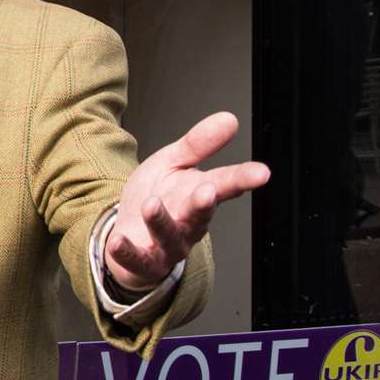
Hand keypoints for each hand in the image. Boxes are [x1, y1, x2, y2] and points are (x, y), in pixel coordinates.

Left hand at [104, 112, 268, 290]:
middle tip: (208, 191)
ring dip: (161, 221)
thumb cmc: (157, 197)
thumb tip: (229, 119)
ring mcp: (169, 244)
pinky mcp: (145, 261)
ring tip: (151, 204)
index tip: (262, 172)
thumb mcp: (173, 163)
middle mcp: (189, 222)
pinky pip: (137, 258)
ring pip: (169, 235)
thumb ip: (199, 144)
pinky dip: (127, 251)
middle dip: (204, 203)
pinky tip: (117, 242)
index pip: (226, 184)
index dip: (244, 178)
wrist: (131, 233)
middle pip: (200, 213)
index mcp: (199, 193)